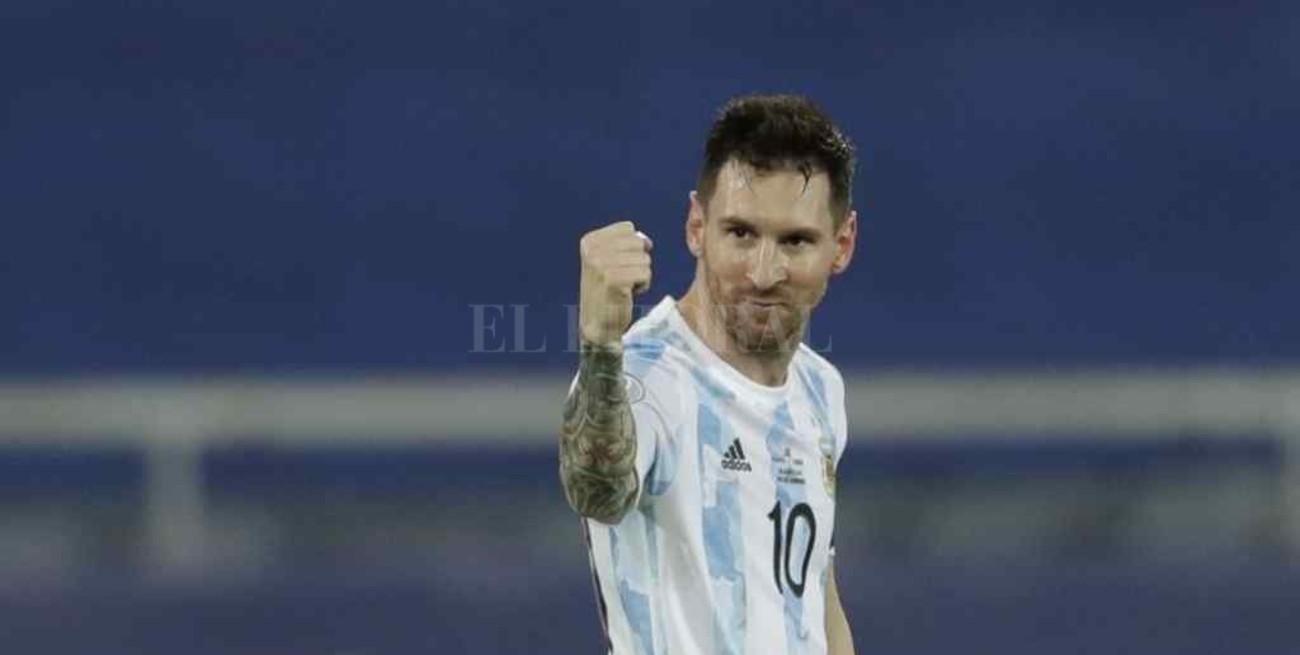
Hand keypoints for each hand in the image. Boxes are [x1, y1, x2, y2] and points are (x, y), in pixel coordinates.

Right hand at [578, 221, 653, 345]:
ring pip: (644, 259)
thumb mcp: (609, 260)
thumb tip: (646, 241)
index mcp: (590, 241)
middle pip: (638, 243)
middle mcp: (593, 250)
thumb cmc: (608, 291)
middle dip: (637, 262)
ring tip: (623, 287)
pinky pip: (646, 273)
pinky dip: (643, 285)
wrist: (598, 324)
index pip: (628, 229)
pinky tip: (627, 294)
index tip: (616, 266)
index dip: (631, 248)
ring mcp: (601, 264)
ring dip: (640, 275)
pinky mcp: (613, 279)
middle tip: (621, 279)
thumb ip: (626, 244)